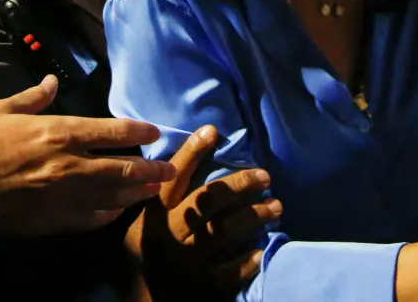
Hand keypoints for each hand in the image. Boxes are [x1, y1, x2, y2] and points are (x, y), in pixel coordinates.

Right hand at [0, 76, 175, 236]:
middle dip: (151, 170)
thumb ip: (33, 97)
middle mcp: (66, 166)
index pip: (112, 131)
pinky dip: (107, 214)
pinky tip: (115, 210)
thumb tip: (51, 82)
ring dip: (136, 194)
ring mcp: (59, 198)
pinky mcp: (47, 221)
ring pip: (111, 197)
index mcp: (57, 132)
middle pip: (123, 169)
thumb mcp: (2, 109)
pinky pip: (88, 219)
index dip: (138, 131)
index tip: (154, 132)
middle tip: (172, 169)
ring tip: (154, 190)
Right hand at [129, 125, 279, 300]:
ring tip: (276, 206)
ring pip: (223, 231)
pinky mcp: (198, 289)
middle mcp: (166, 236)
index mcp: (151, 218)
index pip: (172, 178)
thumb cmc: (143, 260)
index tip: (212, 131)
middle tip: (264, 176)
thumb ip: (160, 204)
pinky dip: (247, 260)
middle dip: (239, 184)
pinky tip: (262, 249)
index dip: (191, 152)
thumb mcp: (141, 229)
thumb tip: (185, 165)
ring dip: (254, 215)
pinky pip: (228, 272)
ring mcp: (183, 263)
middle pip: (207, 201)